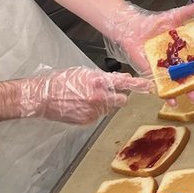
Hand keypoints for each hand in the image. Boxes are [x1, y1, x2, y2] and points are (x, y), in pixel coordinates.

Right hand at [16, 66, 150, 123]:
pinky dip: (93, 112)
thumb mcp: (84, 72)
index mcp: (98, 81)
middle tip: (106, 93)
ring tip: (85, 98)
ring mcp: (94, 110)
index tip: (150, 86)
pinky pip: (98, 116)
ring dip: (103, 104)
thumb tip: (123, 78)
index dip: (139, 85)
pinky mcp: (88, 120)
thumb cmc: (61, 82)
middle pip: (121, 100)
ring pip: (109, 109)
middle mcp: (99, 97)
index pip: (125, 83)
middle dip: (119, 97)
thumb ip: (105, 77)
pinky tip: (80, 106)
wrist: (42, 97)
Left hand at [102, 1, 193, 103]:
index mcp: (188, 51)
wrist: (131, 29)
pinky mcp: (155, 76)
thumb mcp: (173, 17)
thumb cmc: (153, 24)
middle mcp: (181, 63)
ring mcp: (169, 71)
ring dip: (191, 93)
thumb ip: (188, 12)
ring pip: (183, 85)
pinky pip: (164, 89)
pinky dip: (168, 96)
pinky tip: (173, 101)